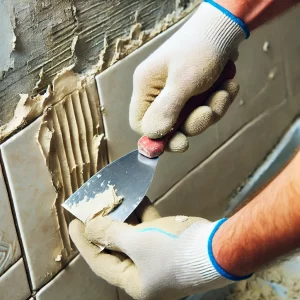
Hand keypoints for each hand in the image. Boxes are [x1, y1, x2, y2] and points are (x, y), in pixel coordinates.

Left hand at [69, 198, 236, 299]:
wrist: (217, 247)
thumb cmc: (174, 251)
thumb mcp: (138, 242)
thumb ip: (111, 233)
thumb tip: (89, 227)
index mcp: (135, 283)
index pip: (101, 262)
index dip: (85, 242)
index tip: (74, 223)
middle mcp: (145, 273)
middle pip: (117, 247)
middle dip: (105, 226)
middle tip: (93, 208)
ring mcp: (158, 257)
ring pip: (134, 235)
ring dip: (125, 216)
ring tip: (114, 199)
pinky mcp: (169, 242)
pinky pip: (150, 227)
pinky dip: (143, 214)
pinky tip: (137, 197)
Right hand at [129, 1, 247, 152]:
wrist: (224, 28)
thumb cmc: (200, 49)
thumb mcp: (183, 80)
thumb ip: (167, 110)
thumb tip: (152, 137)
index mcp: (146, 88)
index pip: (141, 124)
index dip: (159, 137)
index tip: (181, 141)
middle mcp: (158, 93)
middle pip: (170, 126)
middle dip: (195, 122)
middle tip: (209, 112)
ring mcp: (177, 94)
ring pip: (191, 120)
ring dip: (212, 109)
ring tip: (224, 90)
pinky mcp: (194, 93)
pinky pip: (204, 110)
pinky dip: (218, 101)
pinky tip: (227, 86)